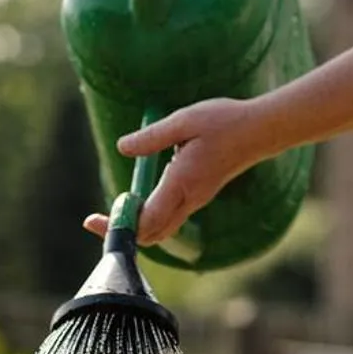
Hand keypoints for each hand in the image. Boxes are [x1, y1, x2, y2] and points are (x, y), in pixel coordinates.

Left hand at [83, 97, 274, 247]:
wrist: (260, 131)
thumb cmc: (224, 121)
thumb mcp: (184, 120)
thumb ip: (152, 136)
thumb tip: (122, 148)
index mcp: (182, 183)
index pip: (145, 219)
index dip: (117, 225)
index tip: (93, 219)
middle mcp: (189, 199)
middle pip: (150, 233)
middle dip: (121, 232)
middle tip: (93, 221)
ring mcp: (195, 200)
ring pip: (159, 229)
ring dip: (134, 227)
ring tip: (111, 214)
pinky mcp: (198, 196)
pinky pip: (168, 219)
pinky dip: (147, 218)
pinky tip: (133, 203)